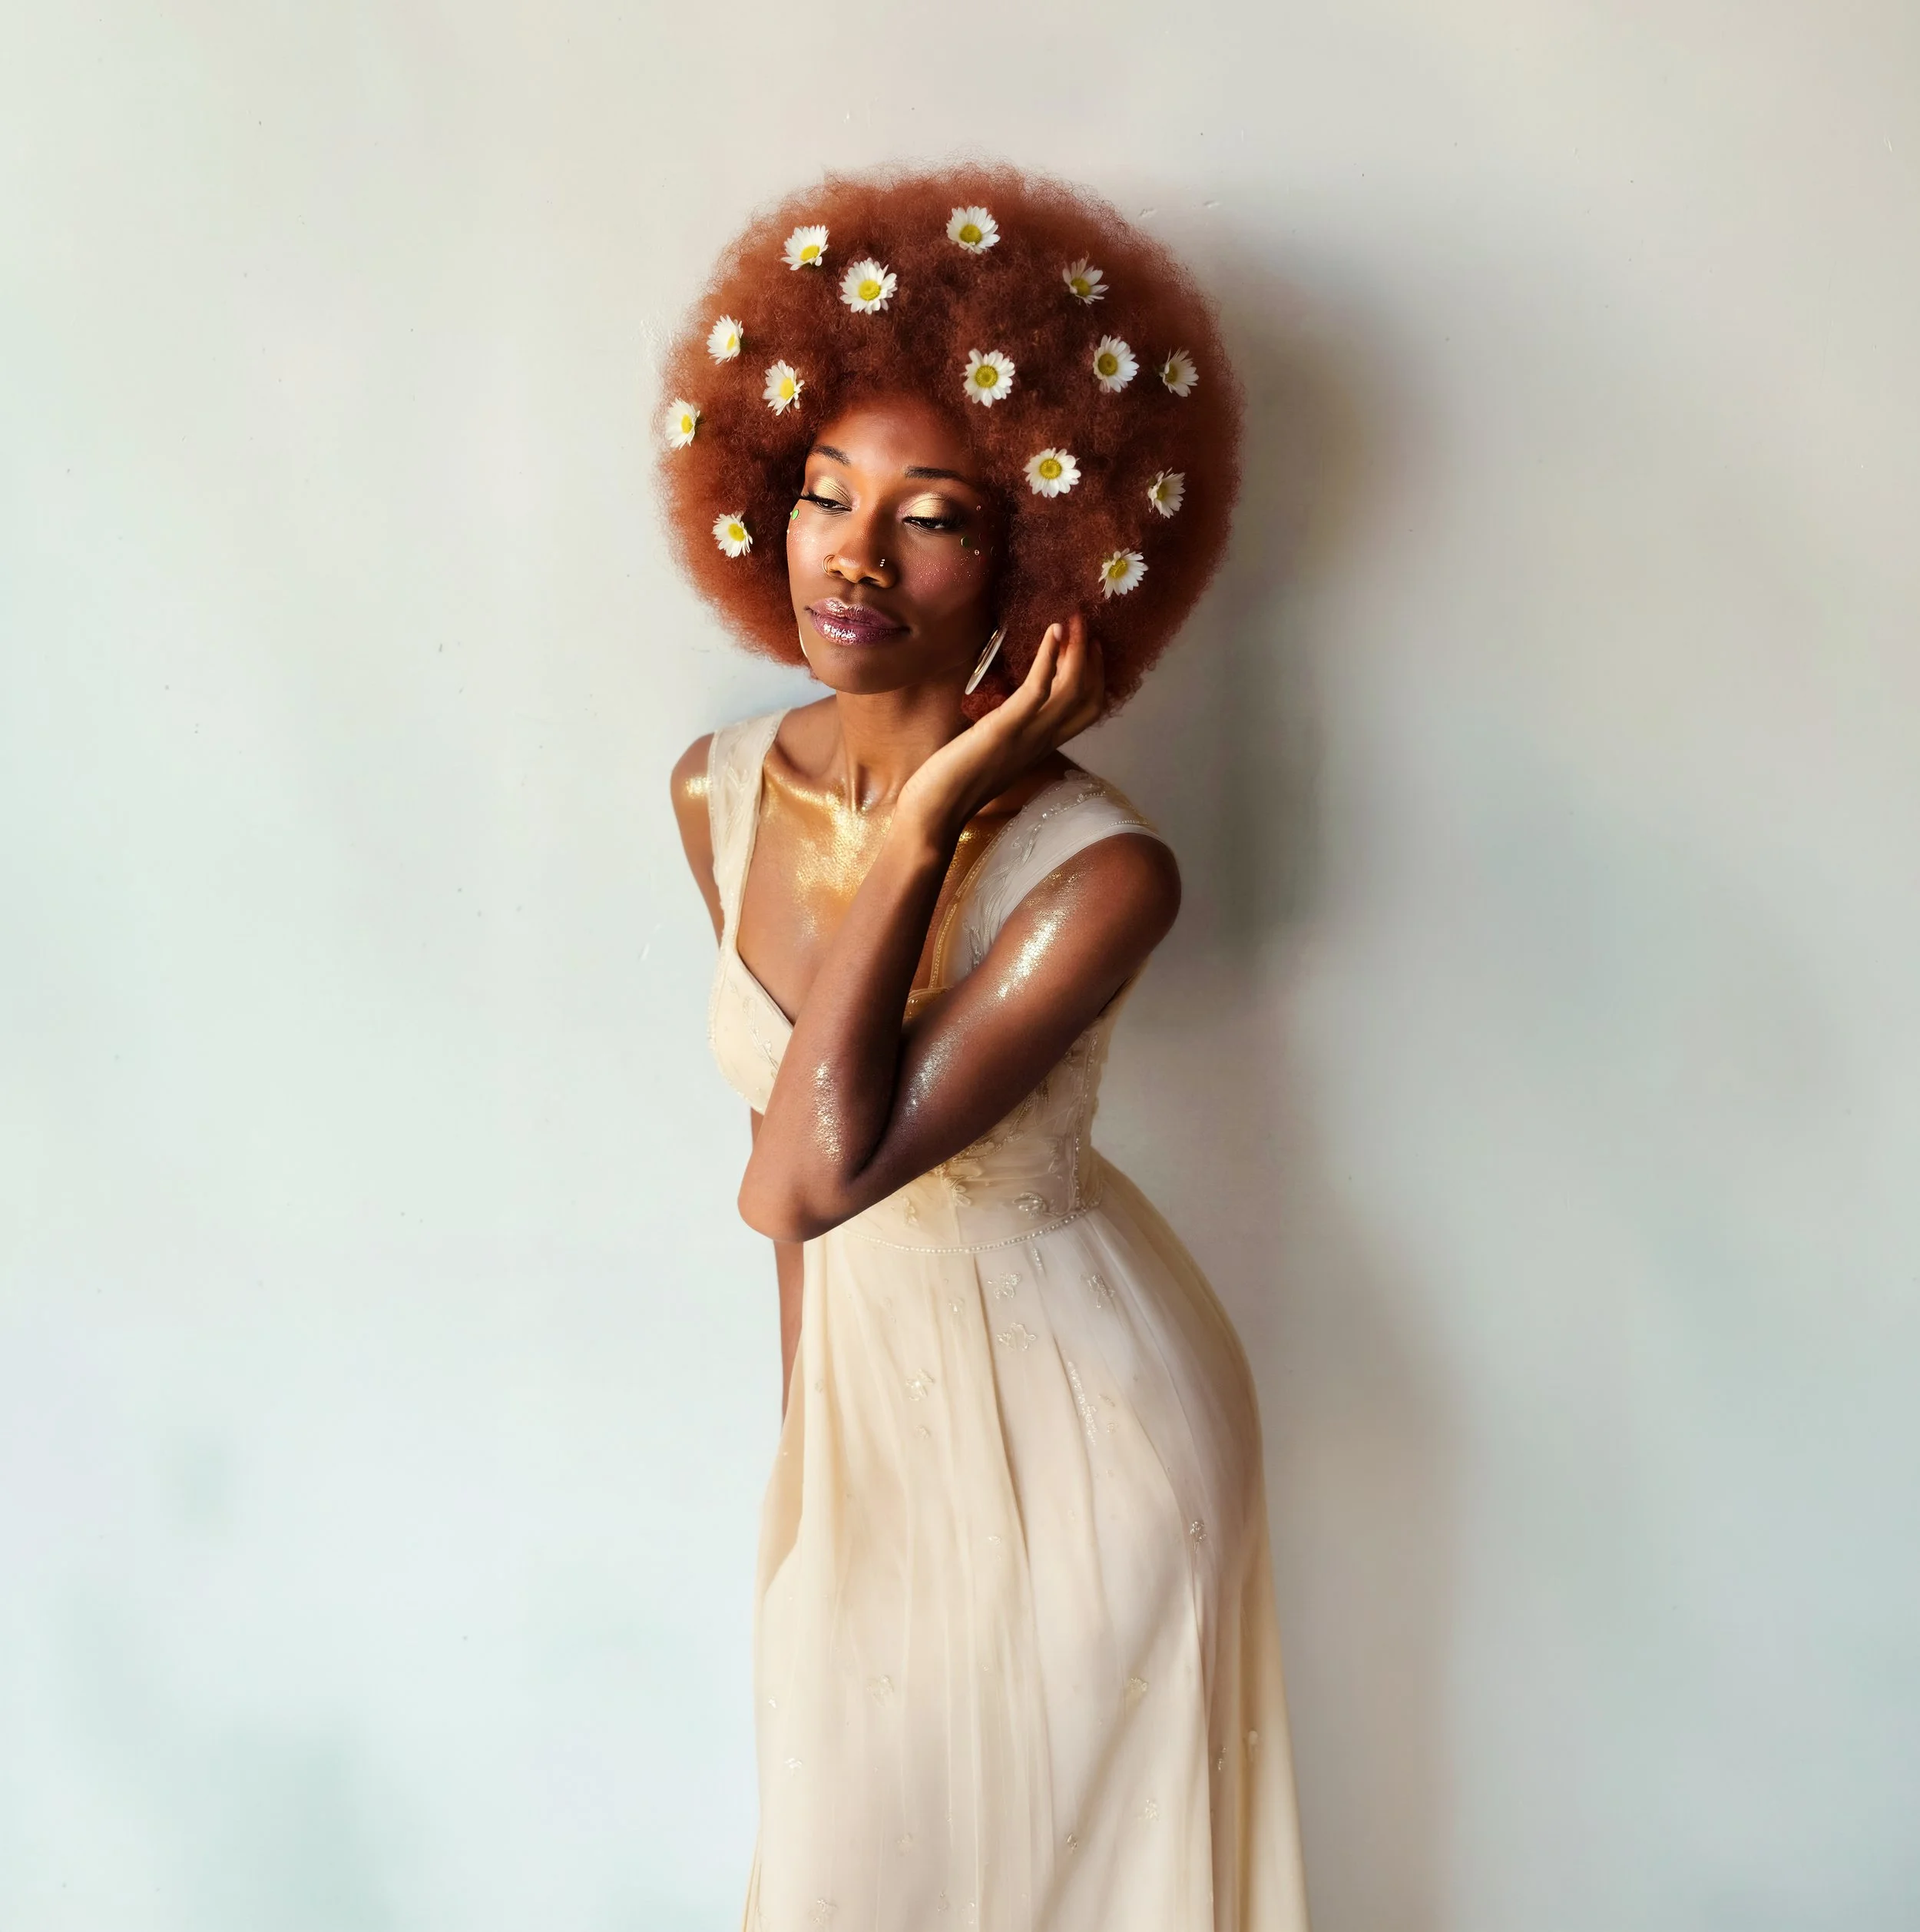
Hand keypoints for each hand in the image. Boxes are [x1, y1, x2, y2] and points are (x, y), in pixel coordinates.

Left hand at [898, 615, 1103, 841]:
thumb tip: (1003, 716)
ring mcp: (1027, 735)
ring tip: (1076, 620)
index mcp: (1039, 748)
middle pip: (1088, 698)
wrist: (935, 812)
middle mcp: (1042, 742)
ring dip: (1077, 650)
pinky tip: (1054, 631)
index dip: (1094, 678)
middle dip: (1092, 660)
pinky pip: (1038, 689)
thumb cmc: (953, 785)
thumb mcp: (991, 754)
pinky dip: (1049, 657)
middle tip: (1087, 625)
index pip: (1085, 713)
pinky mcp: (1006, 728)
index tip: (1089, 647)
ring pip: (1072, 690)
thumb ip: (1006, 735)